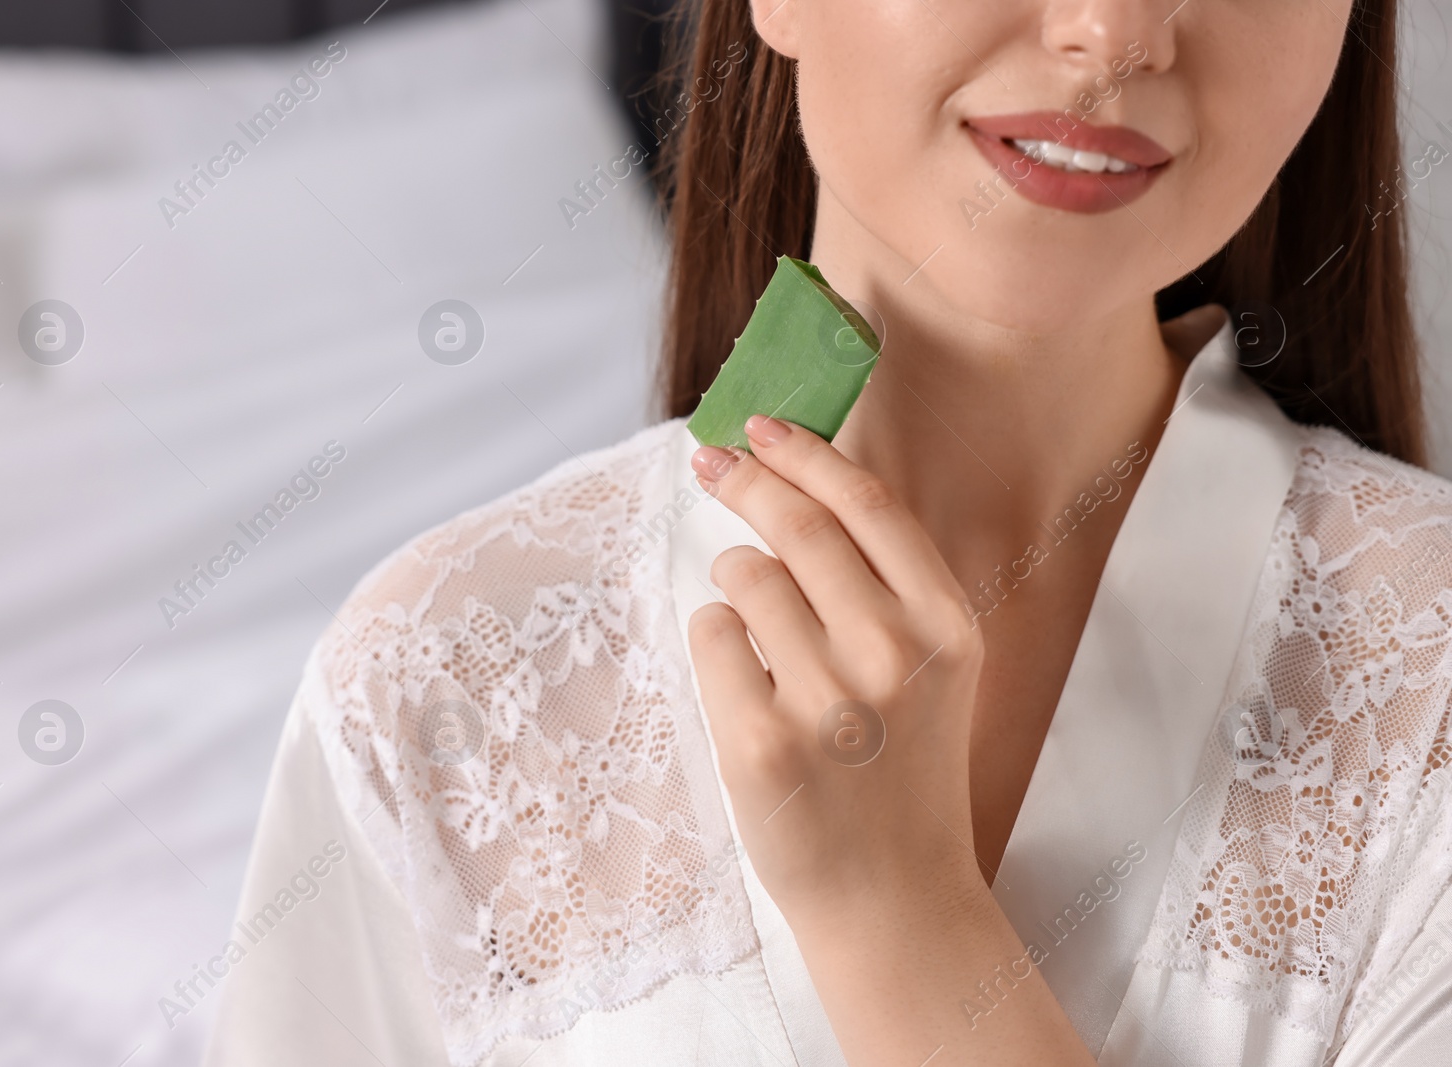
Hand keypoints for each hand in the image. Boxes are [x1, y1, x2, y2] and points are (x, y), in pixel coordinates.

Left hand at [688, 414, 985, 921]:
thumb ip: (887, 585)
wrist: (893, 896)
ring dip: (736, 584)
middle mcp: (894, 655)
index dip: (810, 452)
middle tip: (715, 462)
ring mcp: (826, 701)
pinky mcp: (760, 742)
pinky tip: (748, 689)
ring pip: (744, 577)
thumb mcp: (935, 670)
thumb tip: (800, 485)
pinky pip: (710, 637)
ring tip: (761, 634)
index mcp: (947, 628)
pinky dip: (716, 645)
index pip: (870, 506)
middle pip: (797, 525)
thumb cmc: (904, 771)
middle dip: (747, 479)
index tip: (765, 425)